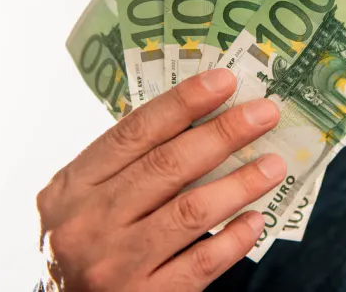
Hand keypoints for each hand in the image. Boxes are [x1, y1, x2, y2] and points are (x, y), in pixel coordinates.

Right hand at [36, 69, 285, 290]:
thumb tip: (203, 120)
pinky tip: (256, 219)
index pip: (134, 132)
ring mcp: (115, 266)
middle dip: (223, 133)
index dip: (183, 102)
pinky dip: (235, 238)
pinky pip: (202, 263)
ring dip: (240, 183)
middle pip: (167, 165)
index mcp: (70, 187)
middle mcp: (88, 223)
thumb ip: (128, 166)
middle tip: (265, 113)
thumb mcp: (83, 200)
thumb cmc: (86, 245)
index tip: (224, 80)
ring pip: (191, 212)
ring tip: (274, 164)